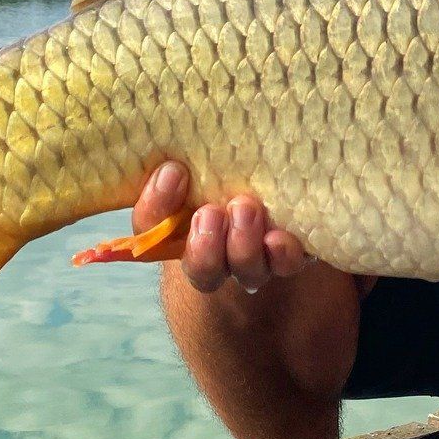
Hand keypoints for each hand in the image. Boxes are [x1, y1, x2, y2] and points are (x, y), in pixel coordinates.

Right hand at [136, 161, 309, 293]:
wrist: (274, 183)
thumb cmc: (221, 174)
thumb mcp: (197, 168)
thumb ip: (178, 172)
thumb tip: (172, 166)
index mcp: (176, 233)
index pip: (151, 230)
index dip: (158, 205)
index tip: (173, 171)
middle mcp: (214, 258)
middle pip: (202, 271)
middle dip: (204, 247)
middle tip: (210, 212)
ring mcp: (251, 262)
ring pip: (244, 271)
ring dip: (242, 245)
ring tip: (245, 209)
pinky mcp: (286, 256)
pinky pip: (285, 264)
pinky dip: (282, 254)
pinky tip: (278, 238)